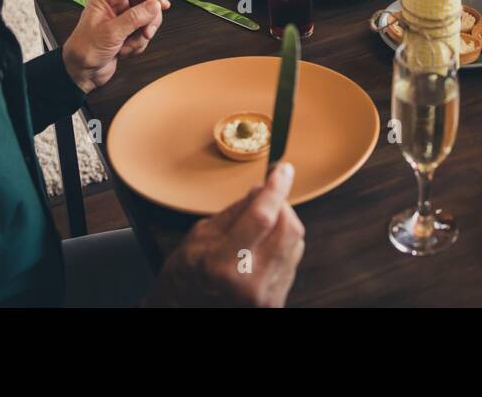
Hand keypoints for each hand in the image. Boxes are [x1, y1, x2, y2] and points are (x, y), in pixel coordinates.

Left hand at [63, 0, 170, 92]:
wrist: (82, 72)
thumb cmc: (86, 50)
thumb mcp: (111, 32)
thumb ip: (135, 17)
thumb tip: (155, 5)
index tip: (160, 7)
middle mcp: (115, 4)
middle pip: (146, 1)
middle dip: (147, 21)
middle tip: (146, 33)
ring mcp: (123, 18)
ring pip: (148, 19)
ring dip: (141, 36)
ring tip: (126, 46)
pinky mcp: (128, 32)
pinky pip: (144, 33)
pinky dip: (137, 45)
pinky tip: (123, 51)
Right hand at [146, 163, 304, 306]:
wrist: (186, 312)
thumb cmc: (186, 276)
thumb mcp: (199, 236)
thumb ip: (235, 212)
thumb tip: (263, 189)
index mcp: (223, 264)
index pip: (262, 217)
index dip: (276, 188)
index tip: (282, 170)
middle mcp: (250, 283)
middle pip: (288, 228)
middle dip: (281, 206)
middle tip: (265, 201)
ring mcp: (266, 296)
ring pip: (295, 242)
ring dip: (282, 226)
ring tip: (257, 232)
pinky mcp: (277, 302)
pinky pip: (292, 260)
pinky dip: (282, 246)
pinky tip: (261, 251)